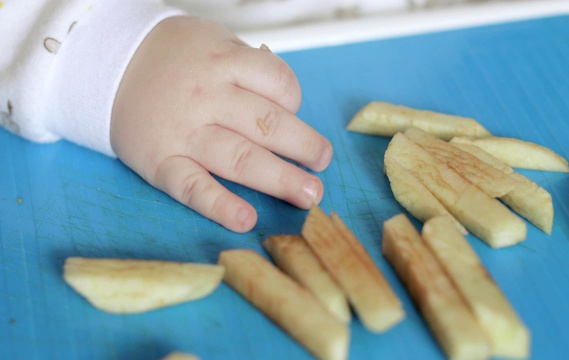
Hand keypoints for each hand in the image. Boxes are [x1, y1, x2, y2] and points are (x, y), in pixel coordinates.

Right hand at [111, 16, 331, 232]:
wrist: (106, 65)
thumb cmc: (174, 58)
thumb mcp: (213, 42)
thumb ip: (250, 67)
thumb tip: (289, 100)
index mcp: (223, 61)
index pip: (277, 83)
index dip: (295, 101)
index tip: (293, 114)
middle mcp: (206, 97)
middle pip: (267, 125)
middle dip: (304, 146)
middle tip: (322, 163)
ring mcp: (184, 131)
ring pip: (240, 158)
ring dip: (280, 179)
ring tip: (309, 193)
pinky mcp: (161, 161)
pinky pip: (192, 186)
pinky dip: (219, 205)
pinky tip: (246, 218)